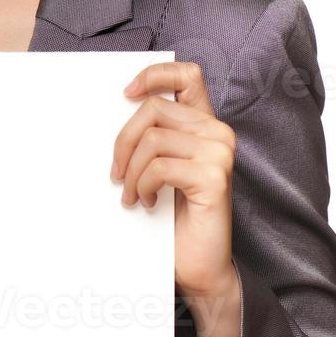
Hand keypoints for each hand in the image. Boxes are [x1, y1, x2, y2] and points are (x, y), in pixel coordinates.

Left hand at [111, 61, 236, 298]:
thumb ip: (151, 135)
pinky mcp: (214, 176)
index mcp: (203, 123)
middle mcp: (217, 132)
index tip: (126, 93)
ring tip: (132, 194)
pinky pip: (159, 167)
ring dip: (131, 171)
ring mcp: (219, 152)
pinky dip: (143, 185)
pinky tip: (148, 202)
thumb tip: (116, 107)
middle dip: (123, 141)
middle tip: (116, 174)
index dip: (155, 74)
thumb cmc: (175, 212)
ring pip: (151, 139)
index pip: (187, 75)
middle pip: (152, 109)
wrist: (198, 261)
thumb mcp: (159, 164)